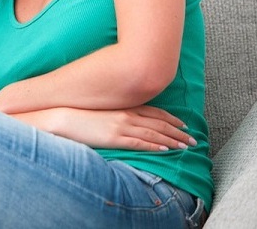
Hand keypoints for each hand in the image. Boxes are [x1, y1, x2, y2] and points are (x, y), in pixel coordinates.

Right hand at [8, 106, 195, 151]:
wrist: (64, 117)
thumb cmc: (81, 113)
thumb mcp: (103, 110)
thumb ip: (117, 113)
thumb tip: (127, 118)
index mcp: (124, 107)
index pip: (154, 112)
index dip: (171, 118)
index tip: (183, 124)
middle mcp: (127, 115)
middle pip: (159, 123)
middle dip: (177, 131)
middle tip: (193, 139)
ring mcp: (122, 126)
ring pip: (154, 134)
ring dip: (172, 140)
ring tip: (186, 147)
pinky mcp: (115, 138)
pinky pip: (140, 143)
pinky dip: (155, 146)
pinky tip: (166, 150)